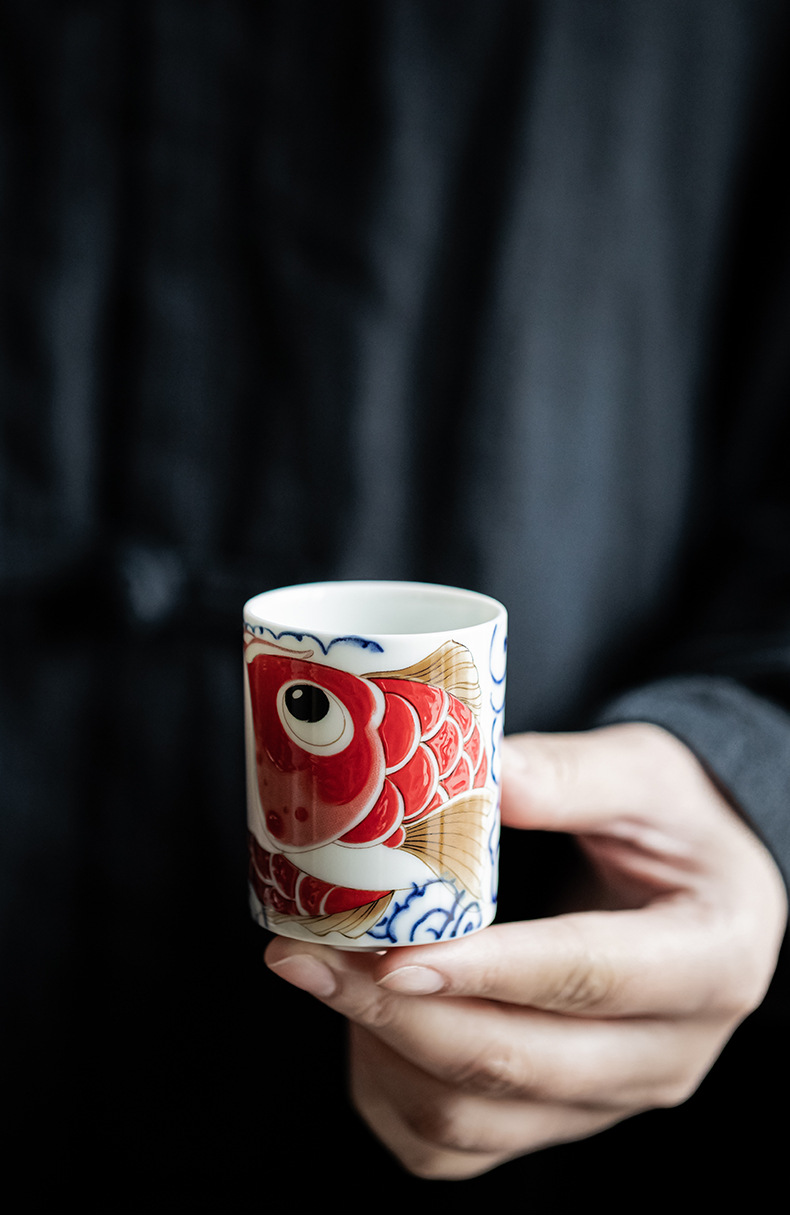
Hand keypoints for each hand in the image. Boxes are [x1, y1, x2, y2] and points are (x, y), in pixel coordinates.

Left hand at [264, 723, 787, 1179]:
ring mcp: (607, 1099)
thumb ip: (569, 773)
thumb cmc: (679, 824)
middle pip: (516, 1064)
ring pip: (473, 1118)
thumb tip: (478, 774)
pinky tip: (364, 1016)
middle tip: (307, 953)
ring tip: (326, 969)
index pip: (588, 977)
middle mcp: (667, 1052)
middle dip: (397, 1012)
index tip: (393, 950)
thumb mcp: (649, 773)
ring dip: (381, 1049)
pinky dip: (388, 1090)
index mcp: (710, 960)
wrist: (699, 886)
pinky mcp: (556, 1118)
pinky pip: (453, 1145)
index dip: (487, 971)